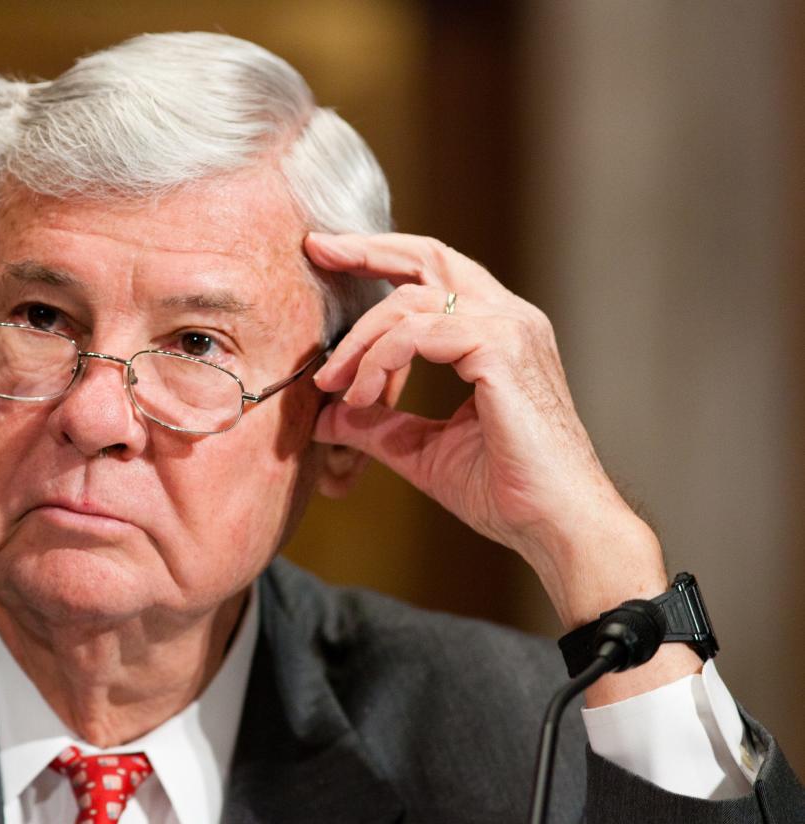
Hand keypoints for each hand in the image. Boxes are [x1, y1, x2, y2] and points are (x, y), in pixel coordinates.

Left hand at [306, 232, 668, 629]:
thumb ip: (376, 424)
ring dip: (360, 341)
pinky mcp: (502, 350)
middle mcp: (510, 318)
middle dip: (365, 250)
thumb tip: (324, 415)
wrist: (555, 525)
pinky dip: (379, 360)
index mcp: (498, 331)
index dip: (379, 260)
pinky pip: (418, 332)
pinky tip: (362, 397)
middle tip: (316, 250)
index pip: (434, 272)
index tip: (327, 260)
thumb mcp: (423, 449)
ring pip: (411, 298)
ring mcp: (510, 328)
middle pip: (428, 255)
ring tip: (335, 384)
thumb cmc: (505, 491)